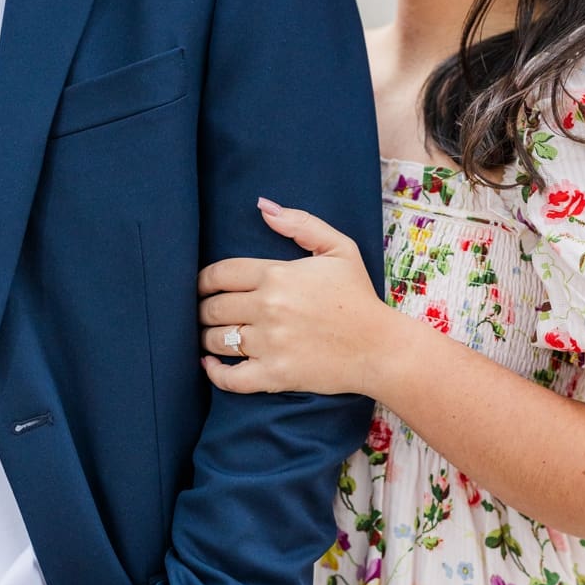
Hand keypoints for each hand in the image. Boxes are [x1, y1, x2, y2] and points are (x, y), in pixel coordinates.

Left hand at [199, 198, 382, 395]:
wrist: (381, 348)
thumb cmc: (360, 297)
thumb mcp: (340, 250)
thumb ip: (301, 224)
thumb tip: (262, 206)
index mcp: (278, 275)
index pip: (219, 274)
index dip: (203, 281)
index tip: (202, 287)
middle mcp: (269, 308)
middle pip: (212, 308)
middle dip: (202, 309)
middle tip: (205, 313)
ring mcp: (270, 344)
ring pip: (216, 340)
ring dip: (207, 338)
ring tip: (212, 336)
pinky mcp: (274, 374)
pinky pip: (229, 377)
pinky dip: (214, 372)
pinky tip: (211, 365)